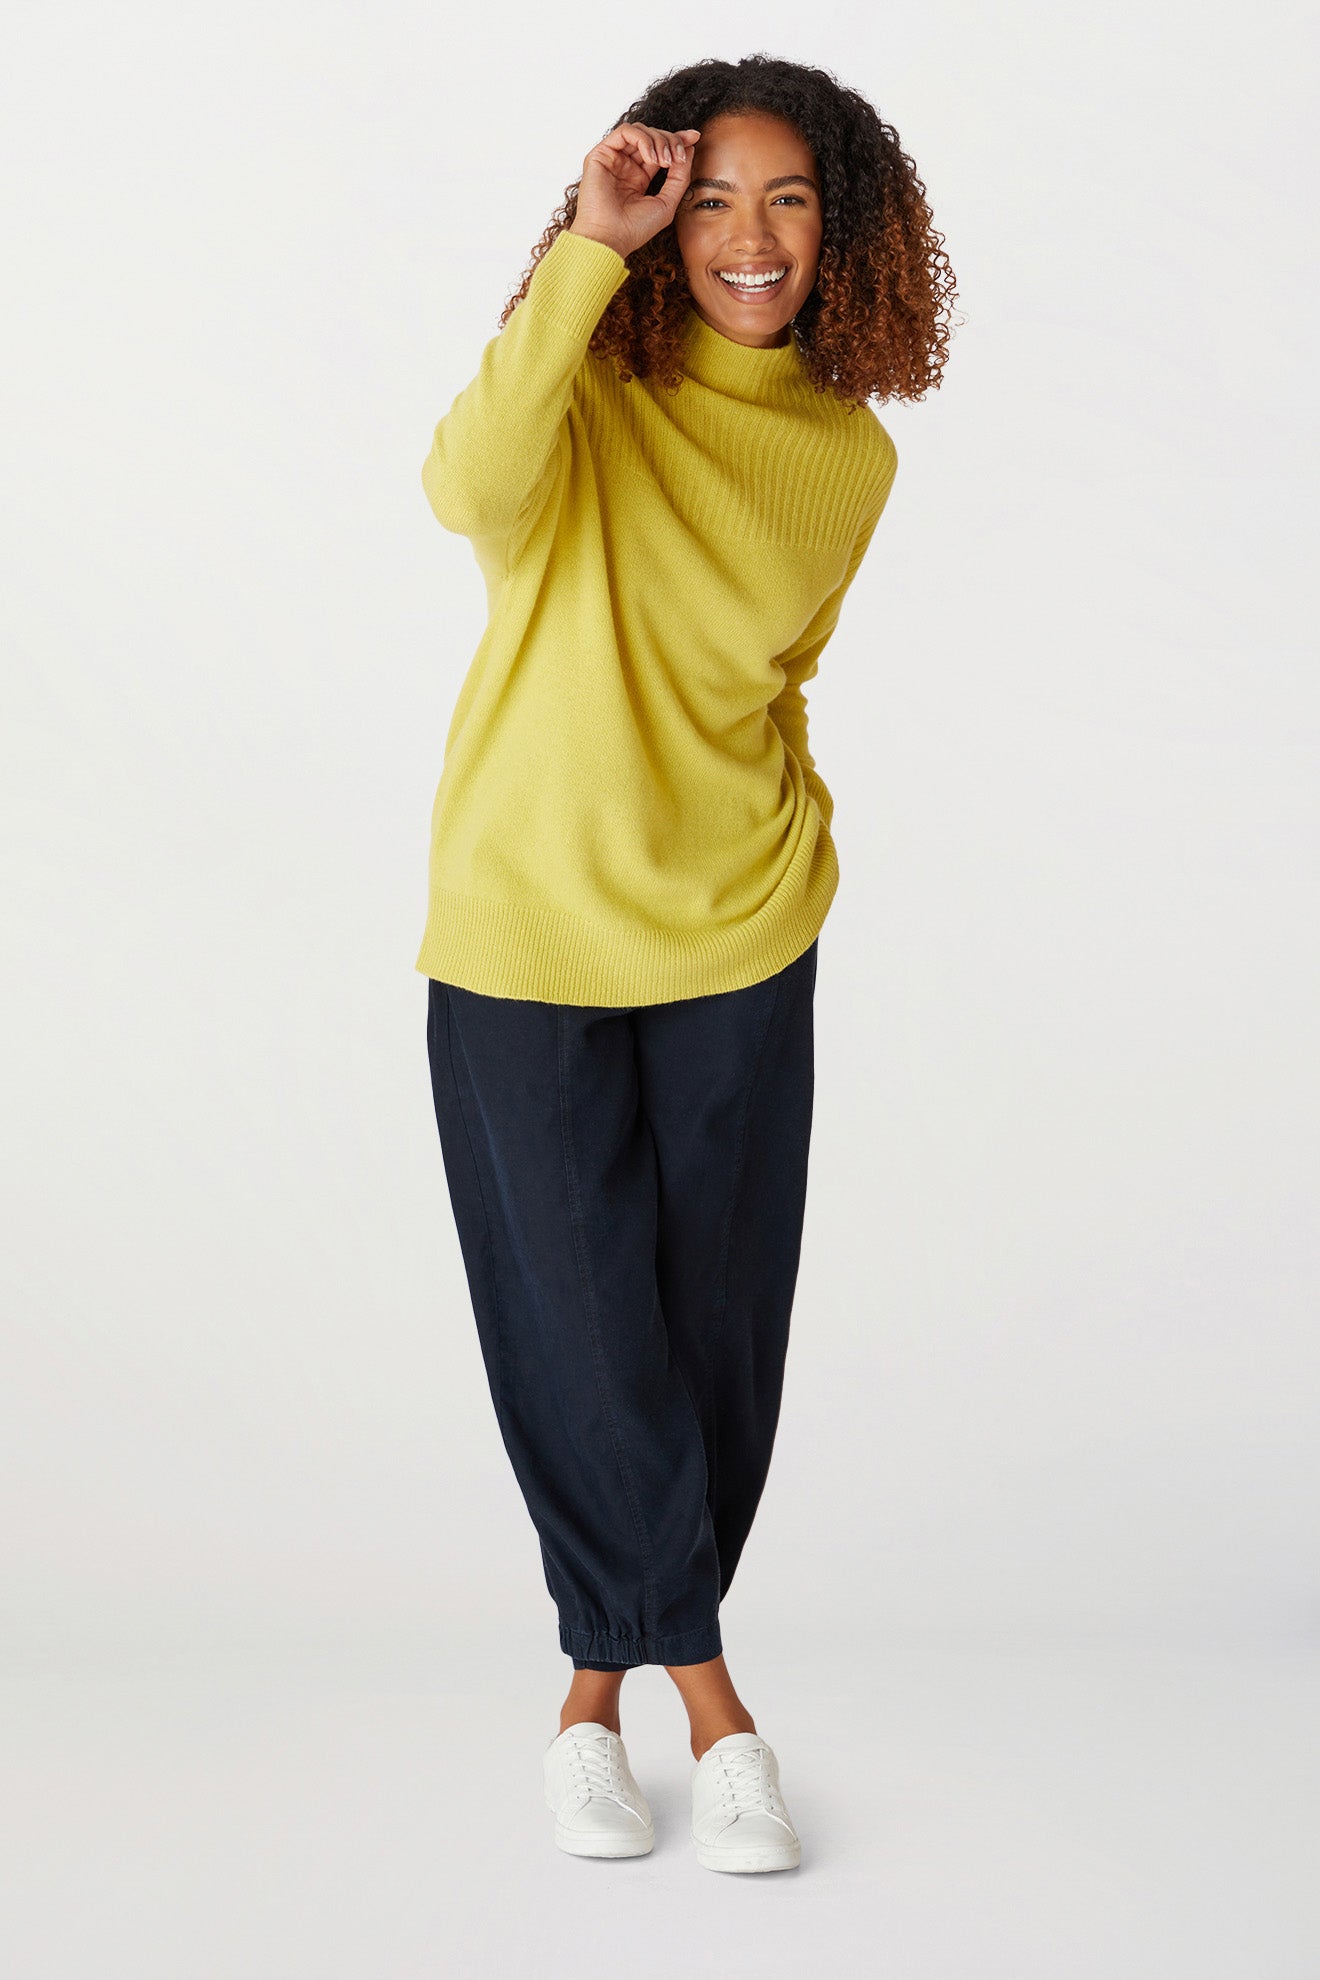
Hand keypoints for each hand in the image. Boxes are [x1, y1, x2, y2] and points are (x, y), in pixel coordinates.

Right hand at [568, 123, 701, 259]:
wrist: (610, 239)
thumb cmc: (634, 229)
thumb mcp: (667, 202)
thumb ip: (680, 177)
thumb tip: (690, 147)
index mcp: (638, 178)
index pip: (659, 149)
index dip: (678, 140)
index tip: (695, 137)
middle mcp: (625, 166)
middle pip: (652, 136)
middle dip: (671, 141)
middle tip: (679, 157)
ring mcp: (612, 159)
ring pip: (640, 130)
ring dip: (659, 140)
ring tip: (665, 161)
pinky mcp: (600, 154)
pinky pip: (625, 131)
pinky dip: (643, 139)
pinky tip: (651, 157)